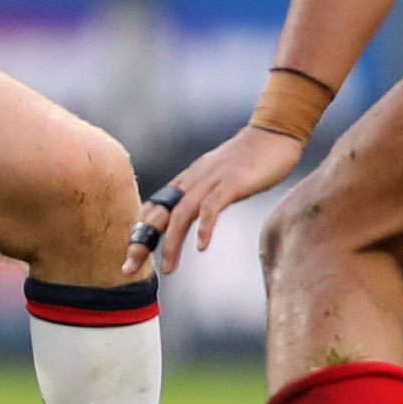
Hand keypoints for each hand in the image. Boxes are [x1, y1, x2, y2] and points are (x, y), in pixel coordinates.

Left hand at [121, 126, 303, 277]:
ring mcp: (211, 180)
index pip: (153, 208)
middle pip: (158, 213)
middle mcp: (192, 180)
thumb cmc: (249, 159)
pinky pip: (212, 206)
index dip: (139, 231)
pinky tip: (202, 246)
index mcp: (187, 180)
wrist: (273, 134)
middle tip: (129, 268)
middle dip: (141, 242)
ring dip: (172, 243)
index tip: (132, 254)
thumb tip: (194, 214)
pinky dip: (205, 227)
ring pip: (181, 214)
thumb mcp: (217, 178)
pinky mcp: (231, 183)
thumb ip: (203, 194)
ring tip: (168, 269)